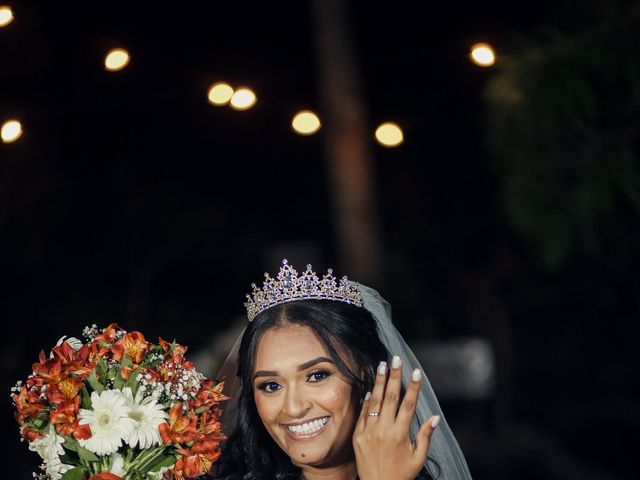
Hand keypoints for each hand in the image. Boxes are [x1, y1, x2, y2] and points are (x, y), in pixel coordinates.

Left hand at [352, 356, 439, 479]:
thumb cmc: (401, 473)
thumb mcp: (418, 457)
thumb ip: (425, 436)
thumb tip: (435, 416)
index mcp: (400, 435)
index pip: (408, 405)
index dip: (414, 387)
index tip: (417, 372)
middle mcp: (384, 430)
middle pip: (391, 398)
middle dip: (394, 376)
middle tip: (396, 359)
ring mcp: (369, 432)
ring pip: (375, 402)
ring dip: (379, 382)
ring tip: (382, 365)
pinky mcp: (358, 436)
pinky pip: (363, 414)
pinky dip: (367, 400)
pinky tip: (371, 387)